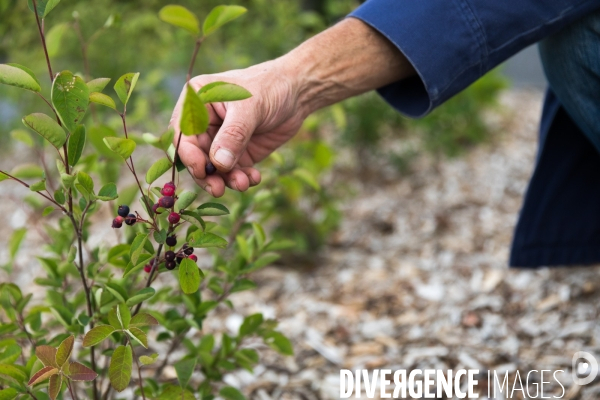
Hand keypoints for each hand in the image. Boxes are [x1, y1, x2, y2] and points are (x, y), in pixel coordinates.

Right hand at [170, 59, 306, 197]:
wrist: (297, 92)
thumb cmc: (269, 87)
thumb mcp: (250, 108)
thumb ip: (233, 135)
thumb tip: (218, 164)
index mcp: (197, 102)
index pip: (182, 133)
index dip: (188, 154)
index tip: (202, 171)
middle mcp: (204, 123)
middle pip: (196, 156)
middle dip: (207, 175)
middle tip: (219, 189)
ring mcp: (220, 140)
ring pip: (214, 168)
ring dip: (226, 179)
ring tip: (243, 184)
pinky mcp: (238, 153)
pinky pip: (233, 172)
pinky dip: (242, 178)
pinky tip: (254, 178)